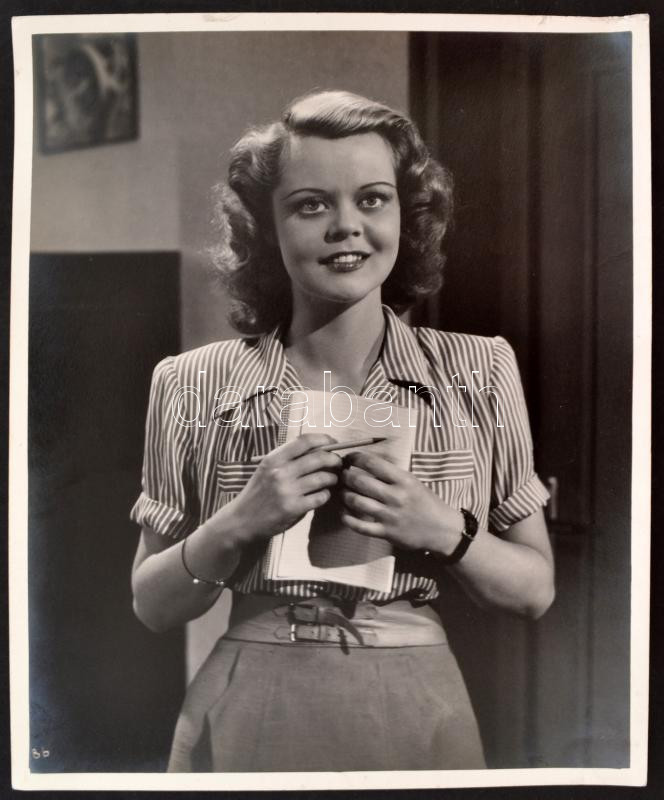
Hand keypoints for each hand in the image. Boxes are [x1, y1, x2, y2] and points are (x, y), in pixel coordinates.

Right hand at [223, 434, 341, 545]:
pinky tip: (322, 495)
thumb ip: (288, 458)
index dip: (324, 439)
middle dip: (334, 459)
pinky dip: (326, 495)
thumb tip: (319, 447)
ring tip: (331, 480)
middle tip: (338, 463)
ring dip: (333, 478)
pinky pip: (321, 497)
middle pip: (319, 457)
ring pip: (323, 477)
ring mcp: (287, 491)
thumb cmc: (259, 492)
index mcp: (274, 459)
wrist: (242, 520)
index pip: (305, 441)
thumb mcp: (267, 469)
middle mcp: (280, 472)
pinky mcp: (293, 508)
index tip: (333, 443)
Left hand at [339, 451, 464, 552]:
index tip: (348, 458)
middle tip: (341, 475)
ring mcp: (389, 516)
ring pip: (356, 501)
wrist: (441, 529)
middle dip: (345, 476)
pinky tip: (344, 512)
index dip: (355, 458)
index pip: (372, 463)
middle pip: (360, 481)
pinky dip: (347, 518)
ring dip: (344, 495)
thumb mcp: (411, 481)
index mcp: (403, 480)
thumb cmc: (425, 502)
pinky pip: (359, 526)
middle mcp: (395, 496)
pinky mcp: (386, 533)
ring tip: (342, 492)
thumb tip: (367, 457)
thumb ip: (390, 471)